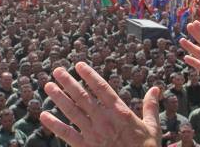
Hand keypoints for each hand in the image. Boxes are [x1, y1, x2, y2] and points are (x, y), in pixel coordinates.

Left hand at [40, 62, 160, 146]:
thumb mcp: (152, 127)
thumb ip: (150, 106)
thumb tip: (156, 88)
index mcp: (120, 112)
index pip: (102, 88)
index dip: (90, 76)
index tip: (79, 65)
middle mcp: (104, 120)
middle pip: (83, 97)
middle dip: (69, 82)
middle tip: (57, 70)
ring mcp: (93, 134)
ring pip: (72, 111)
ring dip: (59, 98)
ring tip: (48, 86)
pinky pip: (67, 134)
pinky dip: (54, 125)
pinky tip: (44, 116)